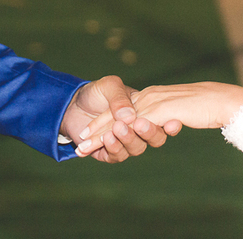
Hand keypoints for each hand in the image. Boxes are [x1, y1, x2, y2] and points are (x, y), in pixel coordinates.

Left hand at [61, 75, 178, 162]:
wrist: (70, 106)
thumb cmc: (95, 93)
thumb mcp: (109, 86)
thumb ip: (119, 98)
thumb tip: (130, 115)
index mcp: (145, 112)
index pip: (164, 121)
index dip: (172, 125)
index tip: (173, 123)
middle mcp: (138, 130)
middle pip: (155, 138)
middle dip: (150, 133)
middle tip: (140, 124)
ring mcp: (124, 143)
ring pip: (136, 148)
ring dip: (128, 139)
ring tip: (116, 129)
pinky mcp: (109, 153)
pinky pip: (116, 155)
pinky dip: (112, 147)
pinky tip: (105, 138)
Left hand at [81, 82, 242, 147]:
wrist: (223, 99)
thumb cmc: (204, 107)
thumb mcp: (177, 112)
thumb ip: (162, 116)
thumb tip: (158, 124)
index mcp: (151, 96)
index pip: (121, 111)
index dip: (103, 124)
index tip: (86, 137)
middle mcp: (149, 96)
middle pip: (115, 114)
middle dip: (95, 132)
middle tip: (78, 147)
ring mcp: (154, 102)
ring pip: (121, 120)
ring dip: (104, 135)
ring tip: (88, 145)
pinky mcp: (162, 109)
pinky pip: (136, 122)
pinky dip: (121, 132)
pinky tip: (110, 142)